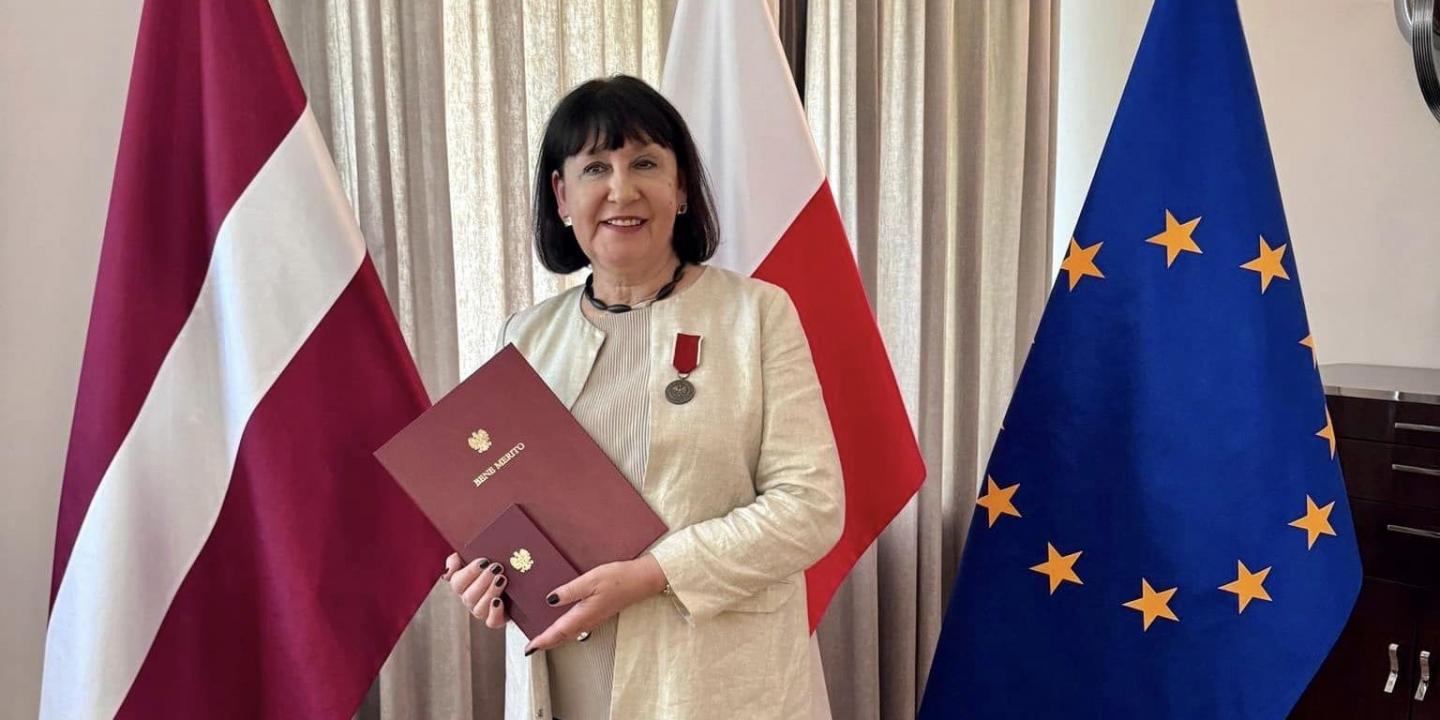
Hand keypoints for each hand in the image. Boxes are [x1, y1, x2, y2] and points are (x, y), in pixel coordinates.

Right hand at [445, 552, 509, 628]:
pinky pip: (492, 622)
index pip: (457, 583)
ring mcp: (482, 611)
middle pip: (469, 596)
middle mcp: (470, 599)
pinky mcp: (495, 619)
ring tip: (502, 579)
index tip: (484, 561)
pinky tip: (499, 601)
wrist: (513, 583)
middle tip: (496, 568)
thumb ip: (457, 559)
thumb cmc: (491, 566)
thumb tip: (450, 567)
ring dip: (490, 592)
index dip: (469, 572)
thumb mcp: (476, 557)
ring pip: (479, 608)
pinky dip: (494, 612)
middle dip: (483, 581)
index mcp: (462, 585)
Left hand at [523, 554, 667, 654]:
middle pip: (562, 637)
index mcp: (583, 614)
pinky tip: (562, 625)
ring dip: (555, 638)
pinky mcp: (598, 615)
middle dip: (546, 643)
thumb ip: (569, 590)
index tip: (529, 649)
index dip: (542, 641)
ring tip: (542, 639)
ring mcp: (594, 620)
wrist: (641, 581)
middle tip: (531, 648)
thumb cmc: (618, 578)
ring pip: (569, 634)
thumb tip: (550, 600)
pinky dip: (565, 631)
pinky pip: (577, 629)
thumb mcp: (591, 580)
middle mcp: (588, 621)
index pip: (558, 632)